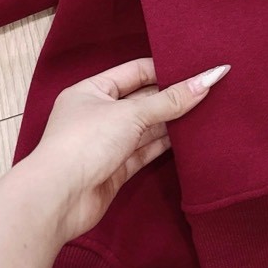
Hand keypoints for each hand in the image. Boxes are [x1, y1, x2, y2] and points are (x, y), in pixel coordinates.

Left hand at [20, 57, 229, 245]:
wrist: (58, 200)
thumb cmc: (85, 143)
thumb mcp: (131, 114)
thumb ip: (172, 99)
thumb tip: (210, 78)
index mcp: (92, 90)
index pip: (136, 71)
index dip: (166, 69)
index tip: (197, 67)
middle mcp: (99, 114)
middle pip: (144, 99)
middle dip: (173, 96)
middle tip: (209, 88)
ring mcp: (108, 142)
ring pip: (147, 126)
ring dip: (173, 120)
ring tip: (208, 109)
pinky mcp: (116, 168)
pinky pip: (146, 150)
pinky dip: (166, 143)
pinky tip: (190, 136)